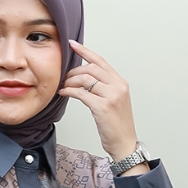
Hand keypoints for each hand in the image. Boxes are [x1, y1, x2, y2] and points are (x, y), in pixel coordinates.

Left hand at [57, 40, 147, 174]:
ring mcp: (111, 96)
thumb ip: (104, 87)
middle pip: (90, 68)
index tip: (72, 44)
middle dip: (73, 71)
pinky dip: (69, 91)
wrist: (124, 143)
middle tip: (64, 77)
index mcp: (120, 82)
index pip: (100, 61)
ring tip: (64, 86)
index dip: (85, 51)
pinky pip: (81, 94)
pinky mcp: (102, 107)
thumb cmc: (117, 125)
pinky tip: (64, 93)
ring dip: (70, 81)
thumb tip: (85, 78)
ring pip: (85, 79)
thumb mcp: (114, 101)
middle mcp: (118, 86)